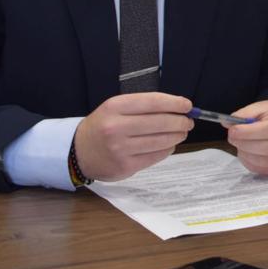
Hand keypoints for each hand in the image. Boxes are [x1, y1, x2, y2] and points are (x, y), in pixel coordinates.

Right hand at [74, 93, 192, 181]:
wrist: (79, 151)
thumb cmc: (102, 125)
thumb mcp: (115, 108)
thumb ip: (142, 106)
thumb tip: (177, 108)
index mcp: (114, 107)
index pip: (152, 102)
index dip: (174, 103)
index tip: (187, 105)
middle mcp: (116, 127)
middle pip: (159, 122)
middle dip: (179, 121)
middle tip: (188, 121)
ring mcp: (120, 149)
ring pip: (160, 141)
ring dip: (176, 136)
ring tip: (182, 132)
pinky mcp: (125, 166)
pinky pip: (155, 156)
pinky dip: (167, 149)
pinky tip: (169, 145)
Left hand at [225, 100, 267, 175]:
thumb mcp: (260, 107)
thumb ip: (244, 114)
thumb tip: (228, 123)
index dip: (249, 133)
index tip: (233, 131)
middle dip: (245, 144)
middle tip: (232, 138)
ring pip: (265, 161)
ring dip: (247, 155)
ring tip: (240, 145)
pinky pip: (264, 170)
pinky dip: (251, 163)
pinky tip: (246, 153)